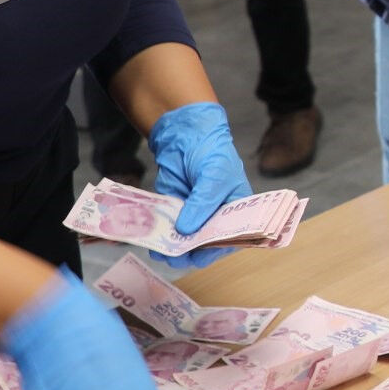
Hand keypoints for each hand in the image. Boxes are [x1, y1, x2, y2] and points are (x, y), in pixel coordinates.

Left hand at [149, 101, 250, 269]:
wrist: (185, 133)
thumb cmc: (212, 152)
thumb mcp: (214, 176)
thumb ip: (202, 204)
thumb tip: (187, 230)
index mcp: (235, 212)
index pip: (230, 238)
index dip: (216, 250)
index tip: (200, 255)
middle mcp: (215, 218)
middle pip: (205, 244)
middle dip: (191, 252)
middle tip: (177, 256)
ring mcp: (193, 215)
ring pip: (184, 240)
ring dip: (172, 248)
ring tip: (161, 252)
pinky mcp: (173, 210)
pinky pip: (168, 228)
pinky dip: (160, 236)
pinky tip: (152, 242)